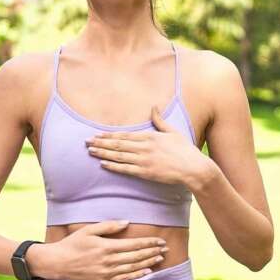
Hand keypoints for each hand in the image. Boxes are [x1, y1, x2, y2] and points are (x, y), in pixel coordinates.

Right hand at [28, 220, 168, 279]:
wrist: (59, 263)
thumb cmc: (73, 243)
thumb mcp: (89, 230)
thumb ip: (109, 226)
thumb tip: (127, 222)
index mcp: (106, 246)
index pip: (134, 244)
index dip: (149, 243)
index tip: (159, 240)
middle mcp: (109, 260)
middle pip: (137, 256)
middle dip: (152, 252)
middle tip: (165, 248)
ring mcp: (107, 272)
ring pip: (133, 268)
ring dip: (148, 263)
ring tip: (160, 258)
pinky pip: (125, 278)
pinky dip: (138, 275)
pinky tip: (147, 272)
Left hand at [86, 105, 216, 187]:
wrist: (193, 168)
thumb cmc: (184, 150)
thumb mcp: (172, 131)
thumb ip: (160, 120)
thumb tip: (153, 106)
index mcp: (149, 136)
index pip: (124, 135)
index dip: (108, 135)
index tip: (96, 134)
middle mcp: (144, 147)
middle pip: (117, 144)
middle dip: (100, 143)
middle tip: (86, 142)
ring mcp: (144, 160)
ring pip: (118, 156)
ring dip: (103, 153)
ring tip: (90, 151)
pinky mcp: (146, 172)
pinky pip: (126, 169)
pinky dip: (113, 166)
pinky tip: (103, 165)